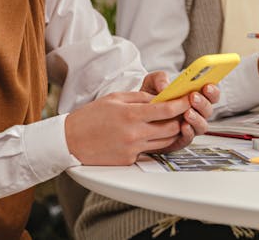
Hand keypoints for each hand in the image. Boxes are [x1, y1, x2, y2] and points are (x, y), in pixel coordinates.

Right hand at [64, 73, 217, 164]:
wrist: (70, 141)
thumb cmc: (90, 117)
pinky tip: (149, 135)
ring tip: (169, 123)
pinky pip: (150, 151)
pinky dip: (154, 142)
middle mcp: (134, 133)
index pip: (166, 110)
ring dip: (171, 132)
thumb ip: (139, 98)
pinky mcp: (129, 160)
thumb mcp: (114, 98)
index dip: (181, 105)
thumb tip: (159, 99)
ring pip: (165, 142)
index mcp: (130, 114)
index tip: (188, 99)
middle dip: (180, 119)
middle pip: (171, 128)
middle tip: (183, 112)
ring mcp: (132, 149)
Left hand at [139, 72, 219, 154]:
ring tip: (187, 112)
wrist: (136, 116)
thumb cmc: (148, 98)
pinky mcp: (181, 139)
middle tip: (193, 97)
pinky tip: (183, 126)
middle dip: (203, 103)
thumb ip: (159, 78)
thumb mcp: (152, 82)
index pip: (210, 94)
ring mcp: (189, 126)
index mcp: (194, 96)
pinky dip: (188, 132)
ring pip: (202, 125)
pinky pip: (190, 137)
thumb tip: (166, 86)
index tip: (206, 86)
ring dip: (197, 119)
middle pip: (208, 110)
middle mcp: (195, 112)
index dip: (212, 91)